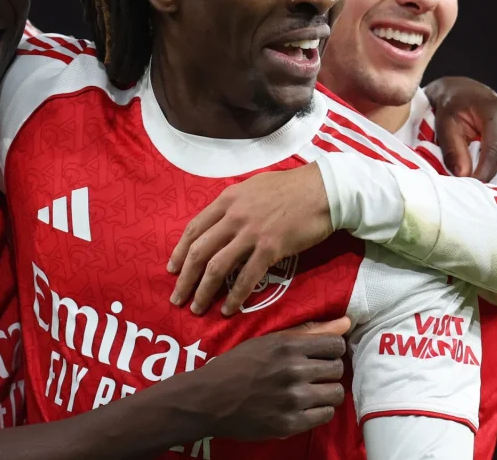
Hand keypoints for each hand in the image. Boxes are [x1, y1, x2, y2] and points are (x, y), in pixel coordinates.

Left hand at [167, 164, 332, 315]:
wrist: (324, 190)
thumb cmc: (291, 187)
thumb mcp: (253, 187)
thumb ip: (234, 203)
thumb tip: (220, 219)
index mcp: (227, 200)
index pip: (194, 229)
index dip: (180, 252)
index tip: (172, 270)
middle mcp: (234, 216)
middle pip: (200, 251)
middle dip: (185, 278)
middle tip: (177, 298)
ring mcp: (251, 233)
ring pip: (218, 267)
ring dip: (204, 291)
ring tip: (197, 308)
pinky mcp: (271, 249)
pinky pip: (247, 277)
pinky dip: (235, 296)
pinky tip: (228, 309)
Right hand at [191, 316, 350, 440]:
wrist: (207, 399)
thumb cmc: (237, 365)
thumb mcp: (267, 341)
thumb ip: (308, 332)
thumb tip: (346, 323)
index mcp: (287, 345)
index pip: (336, 344)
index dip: (331, 350)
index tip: (320, 355)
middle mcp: (293, 371)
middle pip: (337, 369)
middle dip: (328, 370)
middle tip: (312, 374)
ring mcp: (292, 399)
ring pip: (335, 393)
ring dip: (325, 392)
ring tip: (309, 391)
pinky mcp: (290, 424)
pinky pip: (325, 415)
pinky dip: (317, 411)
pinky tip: (303, 406)